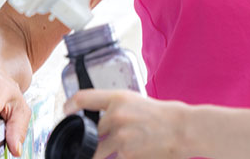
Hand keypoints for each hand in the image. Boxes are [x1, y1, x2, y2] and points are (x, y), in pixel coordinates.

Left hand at [63, 89, 188, 158]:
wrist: (183, 129)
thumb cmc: (164, 116)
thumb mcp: (138, 102)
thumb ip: (117, 110)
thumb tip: (102, 121)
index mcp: (118, 98)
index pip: (84, 98)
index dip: (70, 104)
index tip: (66, 110)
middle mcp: (116, 115)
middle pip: (91, 130)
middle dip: (97, 138)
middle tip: (112, 139)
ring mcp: (119, 136)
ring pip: (98, 149)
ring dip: (106, 151)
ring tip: (126, 146)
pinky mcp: (125, 154)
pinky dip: (118, 157)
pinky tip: (134, 152)